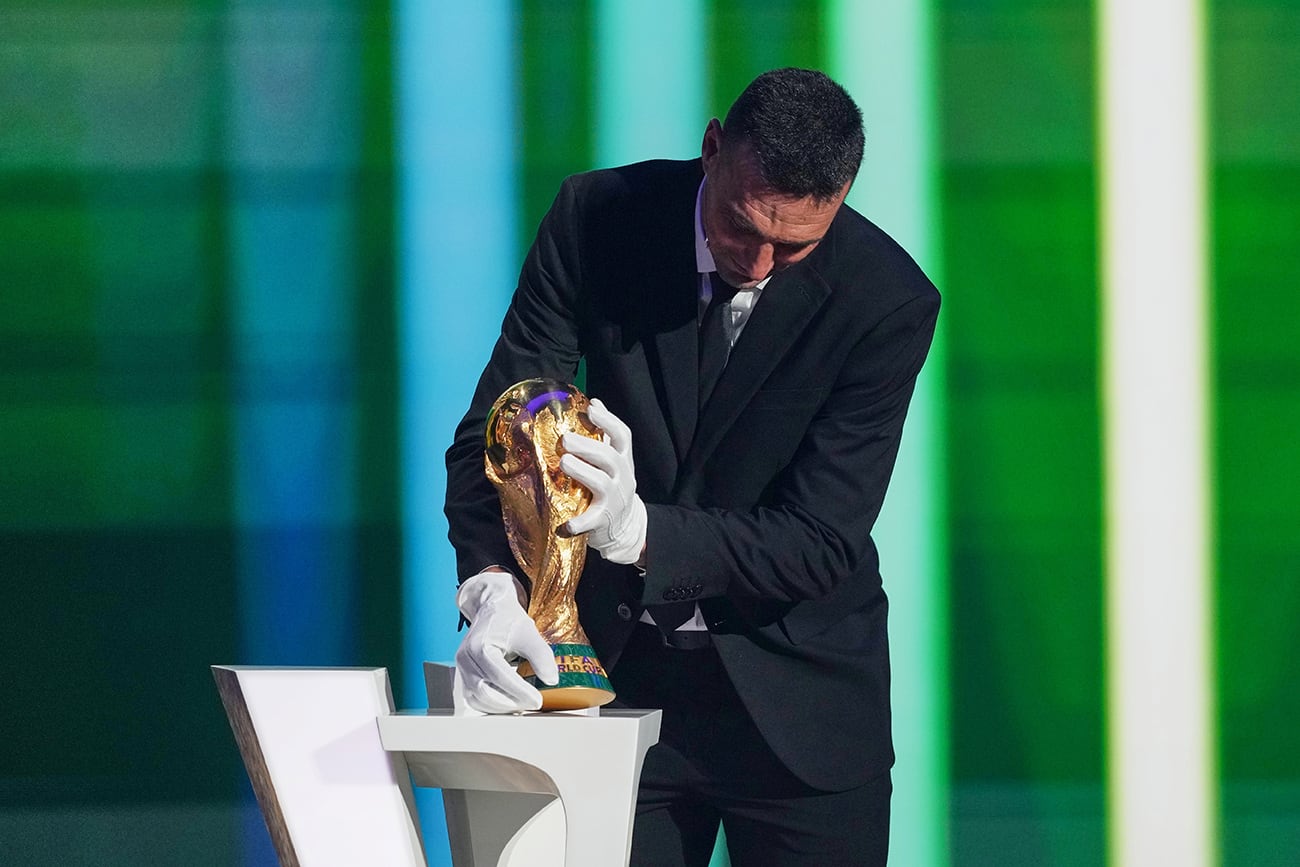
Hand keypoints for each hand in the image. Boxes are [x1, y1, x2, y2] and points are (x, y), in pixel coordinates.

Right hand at [454, 569, 558, 713]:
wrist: (492, 609)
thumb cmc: (508, 620)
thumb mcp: (529, 632)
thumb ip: (541, 655)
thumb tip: (551, 680)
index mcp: (479, 646)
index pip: (500, 676)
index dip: (520, 692)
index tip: (538, 701)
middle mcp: (466, 659)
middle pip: (485, 692)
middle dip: (510, 703)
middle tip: (532, 704)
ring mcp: (462, 668)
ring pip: (477, 699)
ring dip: (500, 708)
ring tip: (523, 705)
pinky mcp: (464, 676)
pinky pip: (473, 698)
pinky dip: (491, 705)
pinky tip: (509, 703)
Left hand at [561, 398, 647, 564]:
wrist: (625, 527)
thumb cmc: (612, 487)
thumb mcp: (614, 461)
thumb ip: (605, 437)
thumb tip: (595, 403)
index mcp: (623, 461)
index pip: (623, 436)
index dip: (608, 421)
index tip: (591, 408)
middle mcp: (622, 477)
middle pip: (609, 458)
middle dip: (587, 446)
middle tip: (565, 439)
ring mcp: (615, 500)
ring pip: (601, 483)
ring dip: (582, 472)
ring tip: (564, 463)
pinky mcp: (603, 520)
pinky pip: (592, 520)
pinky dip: (579, 522)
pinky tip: (566, 525)